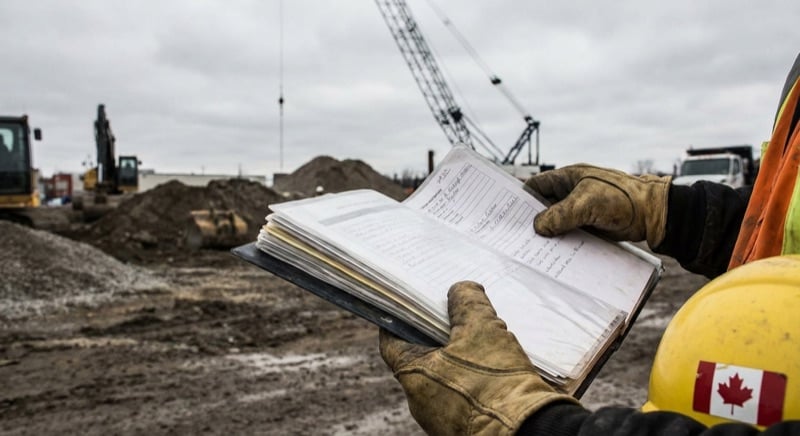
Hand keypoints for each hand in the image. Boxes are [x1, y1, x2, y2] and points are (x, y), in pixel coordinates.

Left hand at [379, 281, 574, 435]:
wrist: (530, 433)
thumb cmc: (496, 383)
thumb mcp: (482, 329)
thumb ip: (467, 303)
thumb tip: (460, 290)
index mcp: (412, 375)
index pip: (392, 339)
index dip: (401, 317)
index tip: (412, 302)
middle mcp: (420, 400)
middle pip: (422, 355)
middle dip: (440, 333)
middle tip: (458, 312)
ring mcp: (442, 417)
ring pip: (446, 374)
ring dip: (463, 354)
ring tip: (487, 336)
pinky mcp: (465, 425)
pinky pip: (465, 392)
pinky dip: (476, 376)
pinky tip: (499, 363)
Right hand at [525, 164, 670, 246]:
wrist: (652, 214)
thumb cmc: (621, 198)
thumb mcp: (587, 203)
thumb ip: (560, 214)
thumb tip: (538, 228)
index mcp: (567, 179)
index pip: (535, 187)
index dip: (520, 199)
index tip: (505, 214)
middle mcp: (570, 193)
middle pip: (542, 207)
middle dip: (530, 220)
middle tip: (513, 237)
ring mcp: (578, 211)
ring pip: (554, 223)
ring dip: (546, 234)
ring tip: (529, 250)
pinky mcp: (587, 226)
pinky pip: (567, 234)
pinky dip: (560, 243)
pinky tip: (551, 256)